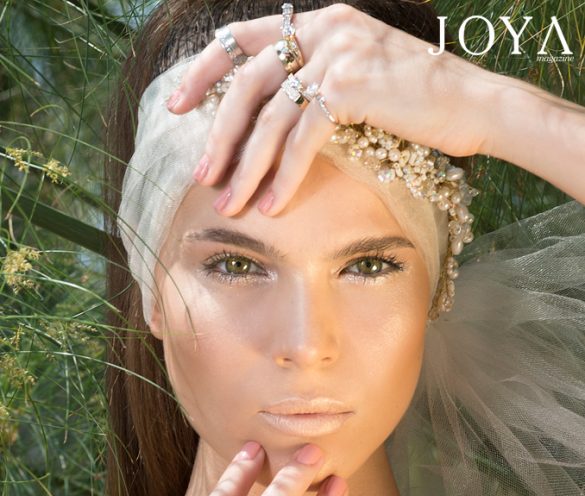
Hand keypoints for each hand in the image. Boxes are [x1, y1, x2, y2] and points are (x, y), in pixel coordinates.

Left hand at [166, 3, 496, 216]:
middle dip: (220, 136)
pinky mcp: (351, 86)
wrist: (474, 104)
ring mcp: (338, 53)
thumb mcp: (358, 78)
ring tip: (231, 204)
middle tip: (203, 175)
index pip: (244, 37)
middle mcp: (324, 28)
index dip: (204, 70)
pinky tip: (274, 206)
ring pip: (271, 117)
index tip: (176, 104)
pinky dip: (284, 177)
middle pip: (247, 82)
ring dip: (246, 167)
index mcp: (319, 21)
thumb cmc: (418, 101)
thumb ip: (316, 84)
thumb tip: (274, 123)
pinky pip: (302, 139)